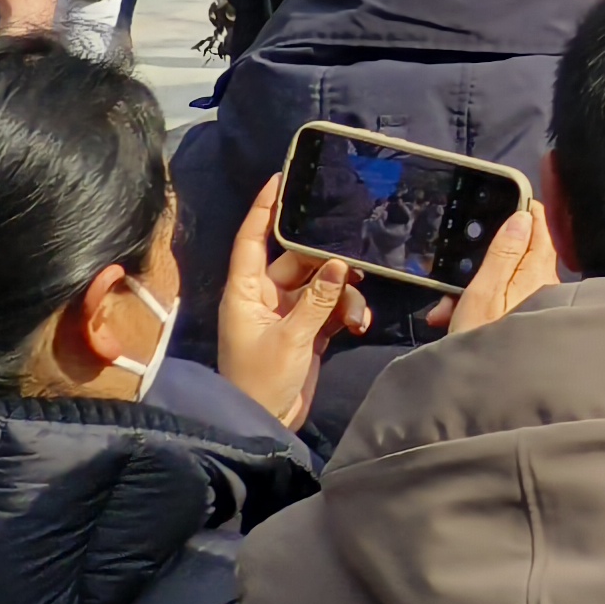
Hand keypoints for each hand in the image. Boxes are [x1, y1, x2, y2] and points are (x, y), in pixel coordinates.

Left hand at [217, 176, 366, 433]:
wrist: (265, 424)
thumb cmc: (262, 379)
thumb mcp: (292, 338)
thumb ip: (319, 300)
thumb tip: (341, 264)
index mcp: (246, 293)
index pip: (252, 241)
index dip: (264, 211)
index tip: (280, 180)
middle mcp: (264, 298)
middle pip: (298, 262)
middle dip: (327, 264)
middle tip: (354, 265)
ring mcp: (286, 314)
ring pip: (321, 285)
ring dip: (343, 295)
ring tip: (356, 312)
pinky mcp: (305, 331)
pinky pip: (330, 308)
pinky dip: (346, 313)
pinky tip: (358, 325)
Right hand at [426, 202, 558, 337]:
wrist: (488, 397)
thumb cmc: (485, 344)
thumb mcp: (484, 294)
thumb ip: (503, 254)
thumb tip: (523, 217)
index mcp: (537, 274)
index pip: (540, 231)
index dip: (525, 213)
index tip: (509, 199)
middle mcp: (544, 287)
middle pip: (516, 258)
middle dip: (481, 263)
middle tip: (452, 282)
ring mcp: (536, 306)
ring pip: (502, 283)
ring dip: (471, 292)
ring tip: (444, 313)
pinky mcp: (525, 324)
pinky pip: (500, 305)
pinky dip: (477, 309)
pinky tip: (452, 323)